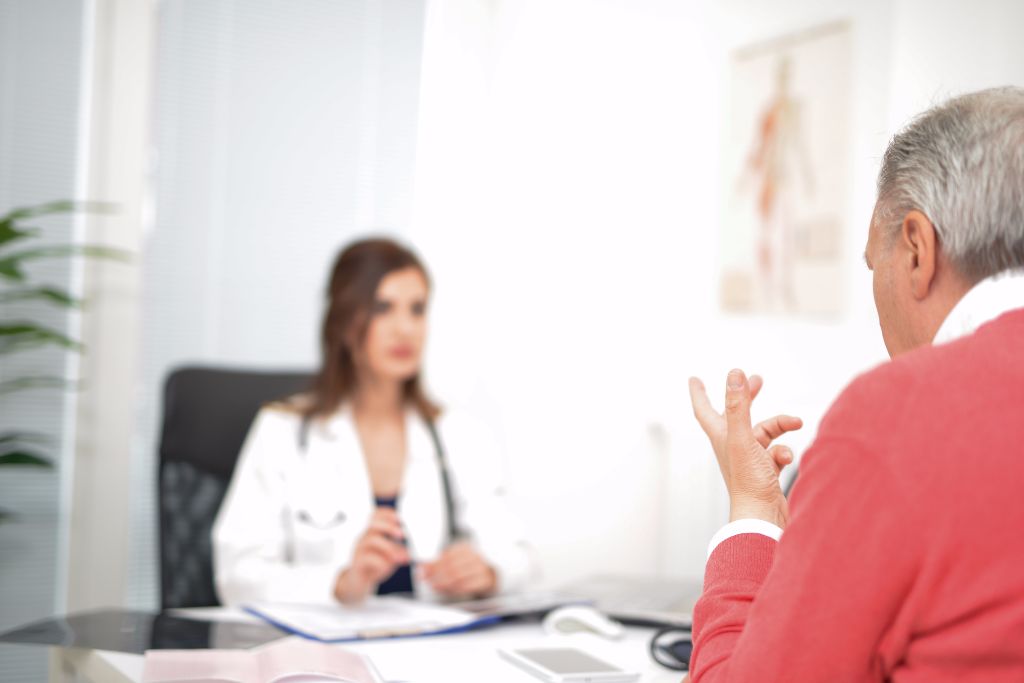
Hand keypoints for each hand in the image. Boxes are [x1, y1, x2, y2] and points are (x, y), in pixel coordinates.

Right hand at [334, 507, 409, 604]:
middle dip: (389, 526)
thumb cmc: (374, 567)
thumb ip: (399, 553)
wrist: (358, 584)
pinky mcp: (356, 563)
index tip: (401, 519)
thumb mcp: (390, 558)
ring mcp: (359, 550)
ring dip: (388, 547)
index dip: (388, 514)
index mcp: (372, 533)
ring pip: (370, 540)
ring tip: (399, 558)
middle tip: (402, 535)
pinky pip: (366, 558)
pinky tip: (386, 568)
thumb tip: (409, 553)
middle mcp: (364, 538)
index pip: (376, 515)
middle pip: (373, 523)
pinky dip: (379, 562)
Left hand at [420, 542, 496, 597]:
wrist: (492, 571)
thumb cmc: (469, 564)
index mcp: (466, 548)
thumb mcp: (456, 558)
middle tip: (427, 580)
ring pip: (459, 577)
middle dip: (436, 575)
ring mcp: (481, 568)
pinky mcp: (485, 580)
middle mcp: (474, 556)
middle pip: (452, 567)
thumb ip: (440, 562)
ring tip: (435, 586)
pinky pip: (468, 586)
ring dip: (444, 584)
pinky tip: (448, 590)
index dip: (434, 564)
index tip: (423, 571)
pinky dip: (455, 589)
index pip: (447, 556)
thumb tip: (424, 567)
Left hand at [688, 370, 802, 527]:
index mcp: (720, 437)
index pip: (704, 409)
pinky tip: (787, 459)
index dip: (699, 392)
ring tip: (796, 422)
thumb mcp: (743, 439)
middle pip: (738, 414)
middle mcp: (732, 446)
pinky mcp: (765, 471)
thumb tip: (734, 374)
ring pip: (766, 432)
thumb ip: (738, 406)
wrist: (763, 518)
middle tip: (758, 380)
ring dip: (781, 425)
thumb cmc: (748, 483)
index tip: (694, 378)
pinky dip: (785, 451)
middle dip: (748, 397)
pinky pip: (777, 451)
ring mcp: (749, 459)